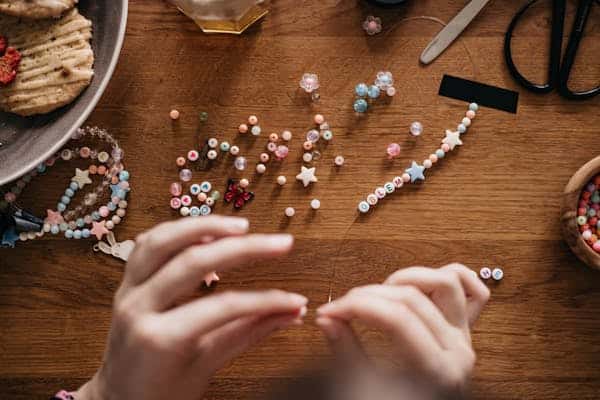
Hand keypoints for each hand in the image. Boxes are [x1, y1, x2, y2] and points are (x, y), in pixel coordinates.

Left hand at [76, 216, 306, 399]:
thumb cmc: (159, 394)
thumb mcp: (206, 368)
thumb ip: (248, 334)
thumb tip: (291, 314)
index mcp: (159, 339)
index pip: (223, 307)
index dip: (265, 300)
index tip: (295, 300)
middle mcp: (138, 307)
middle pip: (194, 262)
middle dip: (244, 249)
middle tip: (282, 243)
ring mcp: (127, 291)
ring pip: (164, 241)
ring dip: (205, 225)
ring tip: (242, 226)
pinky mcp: (125, 282)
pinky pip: (148, 244)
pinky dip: (177, 230)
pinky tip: (203, 228)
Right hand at [315, 264, 488, 389]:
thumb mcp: (365, 392)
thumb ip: (347, 352)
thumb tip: (328, 319)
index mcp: (439, 370)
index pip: (396, 318)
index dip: (357, 307)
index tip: (330, 311)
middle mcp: (458, 349)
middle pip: (412, 297)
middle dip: (368, 295)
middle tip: (341, 307)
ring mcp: (465, 338)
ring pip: (446, 283)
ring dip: (408, 278)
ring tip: (381, 293)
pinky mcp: (463, 332)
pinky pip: (473, 293)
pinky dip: (449, 278)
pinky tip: (422, 283)